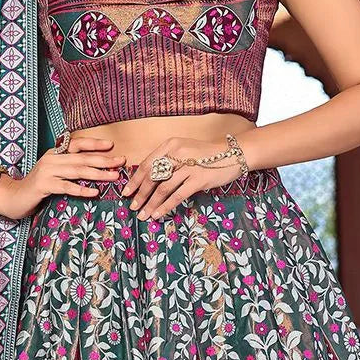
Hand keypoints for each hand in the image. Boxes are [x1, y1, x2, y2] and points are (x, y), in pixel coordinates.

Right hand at [0, 134, 120, 220]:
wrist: (12, 197)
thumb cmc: (36, 188)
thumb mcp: (53, 174)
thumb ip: (68, 169)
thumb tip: (92, 169)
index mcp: (55, 154)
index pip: (77, 144)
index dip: (94, 144)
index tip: (111, 145)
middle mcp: (52, 159)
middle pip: (82, 158)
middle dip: (104, 160)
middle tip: (121, 162)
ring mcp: (47, 172)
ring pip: (77, 171)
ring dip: (98, 174)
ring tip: (114, 176)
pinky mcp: (43, 185)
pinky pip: (66, 187)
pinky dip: (81, 189)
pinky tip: (94, 192)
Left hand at [121, 132, 252, 220]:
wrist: (233, 154)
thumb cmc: (206, 154)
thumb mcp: (184, 150)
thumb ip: (168, 161)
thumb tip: (148, 181)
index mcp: (170, 145)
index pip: (147, 164)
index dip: (134, 180)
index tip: (126, 192)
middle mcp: (177, 153)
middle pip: (152, 177)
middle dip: (140, 194)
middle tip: (133, 207)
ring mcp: (188, 166)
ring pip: (163, 188)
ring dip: (151, 203)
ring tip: (144, 214)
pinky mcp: (198, 179)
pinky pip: (177, 195)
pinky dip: (165, 206)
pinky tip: (158, 214)